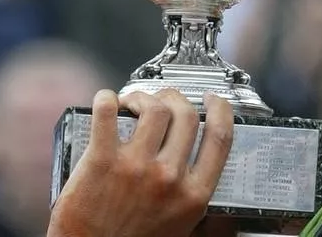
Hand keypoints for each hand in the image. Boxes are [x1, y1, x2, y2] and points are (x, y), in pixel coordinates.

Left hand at [47, 89, 234, 236]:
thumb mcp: (182, 225)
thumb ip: (194, 193)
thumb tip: (201, 163)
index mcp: (193, 194)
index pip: (219, 137)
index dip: (220, 110)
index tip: (212, 101)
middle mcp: (168, 178)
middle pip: (186, 115)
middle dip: (176, 98)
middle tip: (164, 99)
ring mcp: (135, 167)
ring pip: (154, 108)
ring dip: (144, 97)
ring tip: (133, 102)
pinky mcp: (101, 162)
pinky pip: (106, 114)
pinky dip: (106, 99)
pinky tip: (106, 101)